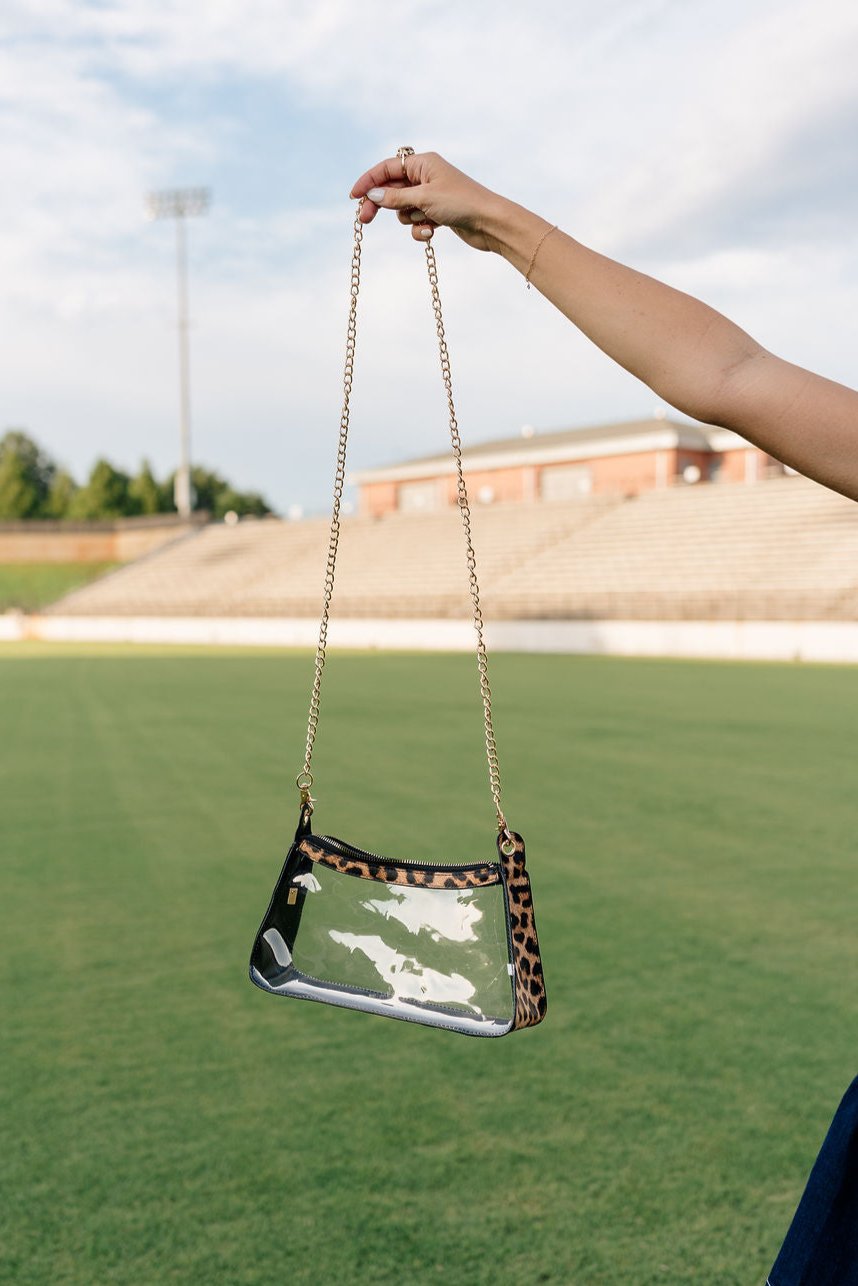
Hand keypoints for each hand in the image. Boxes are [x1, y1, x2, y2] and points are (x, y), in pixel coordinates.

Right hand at [349, 151, 507, 251]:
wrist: (490, 224)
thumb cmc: (461, 203)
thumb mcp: (424, 198)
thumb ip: (395, 197)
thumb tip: (372, 195)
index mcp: (423, 163)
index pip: (386, 168)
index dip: (368, 181)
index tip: (353, 197)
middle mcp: (425, 176)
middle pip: (391, 189)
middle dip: (380, 204)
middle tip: (364, 220)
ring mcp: (431, 196)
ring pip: (403, 209)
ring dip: (410, 219)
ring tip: (427, 221)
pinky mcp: (437, 214)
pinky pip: (417, 222)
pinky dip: (421, 229)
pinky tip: (433, 232)